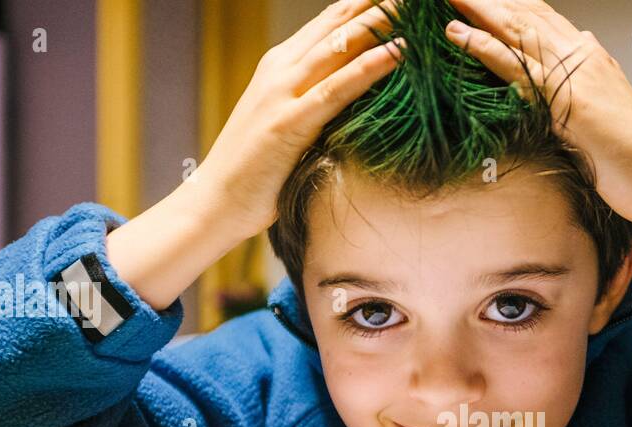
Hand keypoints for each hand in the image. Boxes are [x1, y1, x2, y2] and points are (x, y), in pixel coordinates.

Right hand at [107, 0, 403, 309]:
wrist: (215, 201)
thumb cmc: (256, 171)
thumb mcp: (290, 124)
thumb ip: (316, 103)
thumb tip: (357, 101)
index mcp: (281, 65)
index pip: (331, 23)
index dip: (366, 6)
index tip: (403, 0)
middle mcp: (281, 68)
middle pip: (339, 23)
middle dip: (379, 5)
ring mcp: (283, 92)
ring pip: (341, 45)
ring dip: (382, 23)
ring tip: (416, 8)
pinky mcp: (290, 122)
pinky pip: (338, 88)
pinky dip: (371, 67)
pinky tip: (399, 52)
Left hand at [445, 0, 631, 237]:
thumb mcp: (604, 110)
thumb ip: (585, 84)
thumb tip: (576, 58)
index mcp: (589, 56)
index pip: (541, 17)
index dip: (508, 2)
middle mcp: (581, 55)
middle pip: (524, 14)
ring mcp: (573, 75)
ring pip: (515, 30)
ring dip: (476, 9)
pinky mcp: (564, 101)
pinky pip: (515, 67)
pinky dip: (483, 48)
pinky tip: (458, 35)